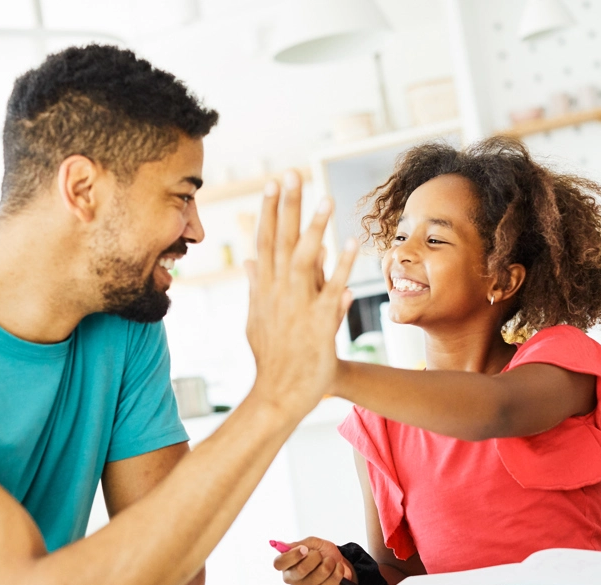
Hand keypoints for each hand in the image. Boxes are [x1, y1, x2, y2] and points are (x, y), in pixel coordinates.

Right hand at [245, 171, 356, 420]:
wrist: (278, 394)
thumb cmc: (271, 357)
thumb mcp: (256, 319)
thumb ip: (254, 287)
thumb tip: (248, 261)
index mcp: (263, 290)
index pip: (265, 242)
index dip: (269, 212)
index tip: (273, 183)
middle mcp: (277, 293)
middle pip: (281, 242)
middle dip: (287, 206)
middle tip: (293, 174)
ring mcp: (296, 307)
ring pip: (304, 260)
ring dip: (314, 229)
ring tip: (325, 199)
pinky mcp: (317, 324)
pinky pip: (332, 291)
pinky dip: (342, 268)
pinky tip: (351, 245)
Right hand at [273, 536, 355, 584]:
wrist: (338, 561)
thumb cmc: (322, 552)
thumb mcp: (311, 542)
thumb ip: (298, 544)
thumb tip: (284, 546)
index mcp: (287, 565)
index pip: (279, 563)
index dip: (292, 556)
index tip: (304, 549)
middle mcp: (293, 578)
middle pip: (300, 570)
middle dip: (315, 557)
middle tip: (319, 554)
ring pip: (319, 574)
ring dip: (329, 562)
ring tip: (329, 561)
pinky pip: (331, 581)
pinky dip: (337, 571)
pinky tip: (336, 568)